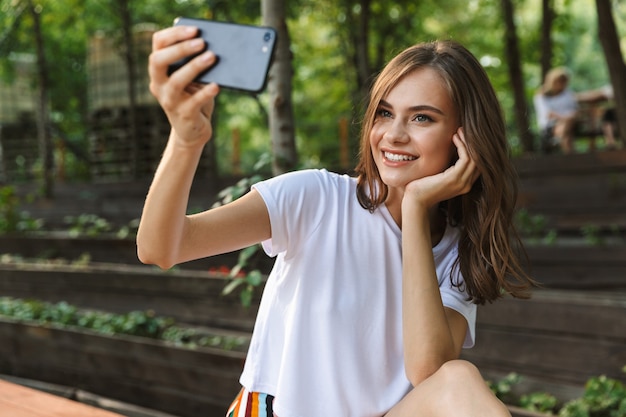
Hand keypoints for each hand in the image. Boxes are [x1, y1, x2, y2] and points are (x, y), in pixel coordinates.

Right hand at [148, 25, 219, 147]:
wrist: (193, 131)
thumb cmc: (194, 99)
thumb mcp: (193, 79)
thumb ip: (195, 64)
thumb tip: (213, 48)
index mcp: (159, 70)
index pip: (158, 45)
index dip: (174, 34)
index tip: (194, 29)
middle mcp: (159, 84)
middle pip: (158, 60)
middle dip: (180, 49)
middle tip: (201, 42)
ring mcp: (169, 101)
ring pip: (176, 81)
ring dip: (194, 67)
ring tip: (211, 57)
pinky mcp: (184, 115)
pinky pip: (194, 102)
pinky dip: (206, 92)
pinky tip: (216, 85)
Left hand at [403, 128, 479, 209]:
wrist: (415, 200)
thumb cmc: (423, 187)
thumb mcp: (439, 175)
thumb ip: (447, 167)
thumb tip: (450, 152)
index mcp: (464, 184)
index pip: (477, 164)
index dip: (473, 149)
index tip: (465, 136)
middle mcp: (466, 185)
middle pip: (479, 160)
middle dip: (473, 143)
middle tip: (464, 130)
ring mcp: (462, 183)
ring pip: (474, 158)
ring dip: (468, 142)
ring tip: (460, 131)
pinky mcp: (454, 179)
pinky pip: (465, 158)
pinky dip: (462, 146)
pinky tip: (454, 138)